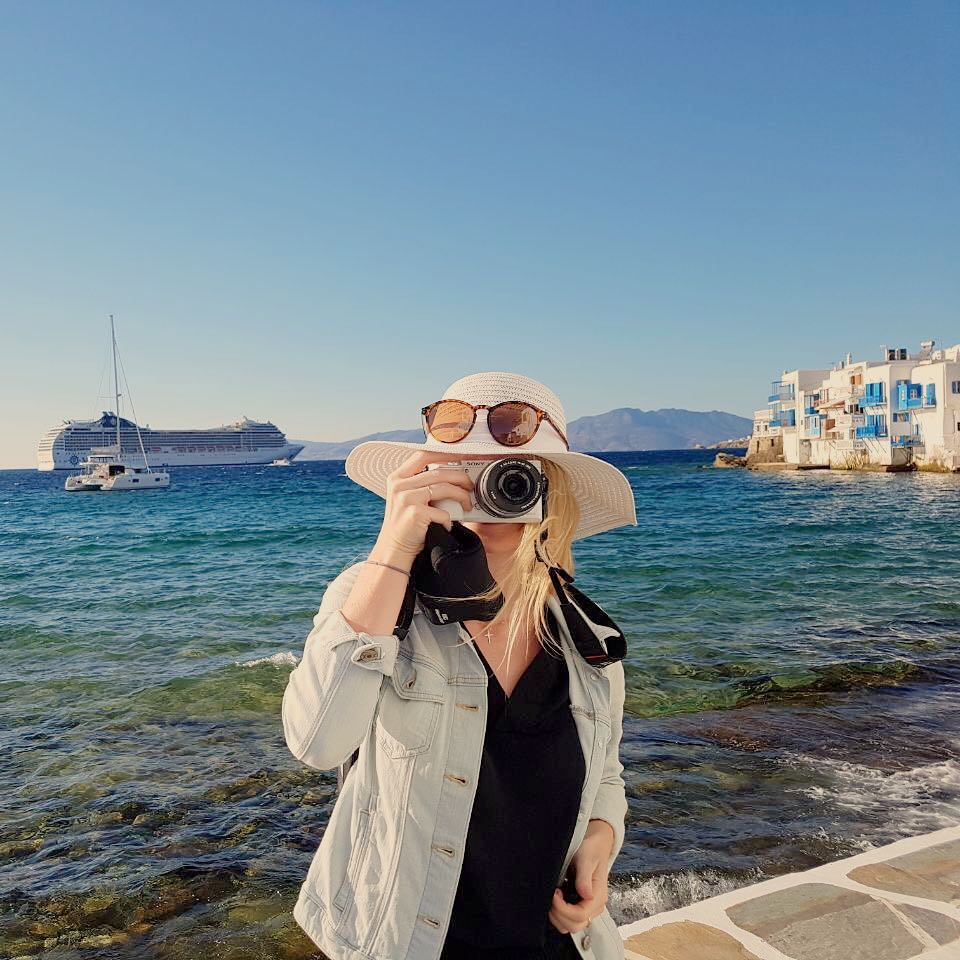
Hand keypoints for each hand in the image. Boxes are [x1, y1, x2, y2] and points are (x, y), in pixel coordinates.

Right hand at [374, 452, 474, 560]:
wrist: (394, 549)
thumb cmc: (407, 524)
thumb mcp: (408, 497)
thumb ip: (422, 483)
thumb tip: (451, 472)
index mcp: (398, 477)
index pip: (423, 455)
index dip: (445, 453)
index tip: (462, 455)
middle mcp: (399, 485)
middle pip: (439, 472)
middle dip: (460, 477)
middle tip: (470, 485)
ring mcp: (406, 498)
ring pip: (444, 488)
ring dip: (461, 496)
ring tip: (467, 504)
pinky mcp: (415, 513)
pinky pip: (443, 512)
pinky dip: (449, 519)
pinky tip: (447, 525)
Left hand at [548, 819, 613, 933]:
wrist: (595, 845)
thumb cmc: (591, 849)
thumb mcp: (586, 859)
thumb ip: (584, 877)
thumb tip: (586, 895)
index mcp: (598, 896)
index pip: (580, 915)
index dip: (563, 908)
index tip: (554, 893)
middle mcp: (595, 905)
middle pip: (576, 925)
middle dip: (558, 914)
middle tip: (551, 896)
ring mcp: (588, 907)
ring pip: (571, 926)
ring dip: (557, 916)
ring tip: (553, 897)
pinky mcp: (581, 905)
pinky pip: (569, 919)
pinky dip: (559, 914)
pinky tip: (556, 898)